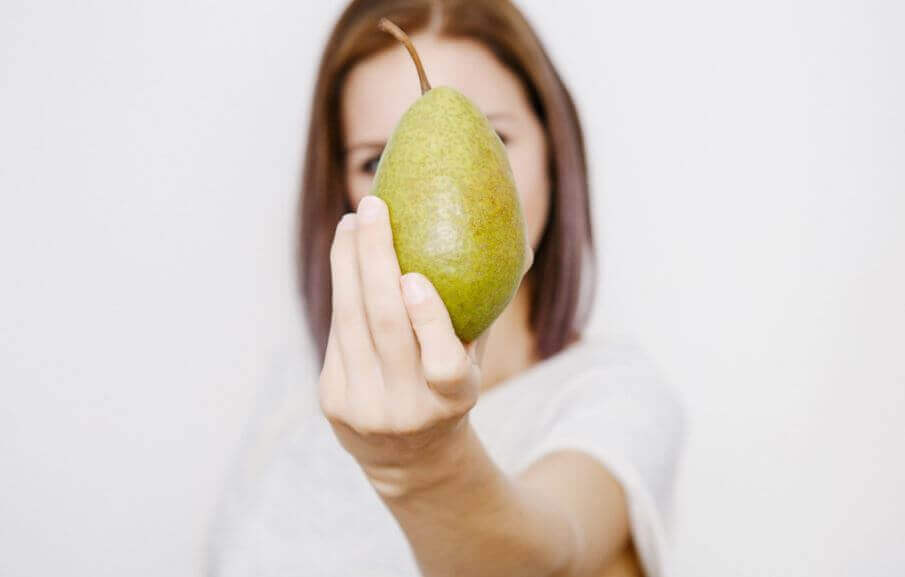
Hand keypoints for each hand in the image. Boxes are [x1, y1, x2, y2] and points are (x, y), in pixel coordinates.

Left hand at [319, 195, 501, 497]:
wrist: (406, 457)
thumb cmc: (449, 385)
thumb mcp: (476, 359)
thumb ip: (489, 306)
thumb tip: (522, 243)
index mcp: (453, 400)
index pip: (443, 366)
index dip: (428, 323)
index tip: (415, 277)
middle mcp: (406, 409)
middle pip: (383, 327)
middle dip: (374, 260)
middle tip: (372, 207)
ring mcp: (365, 406)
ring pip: (349, 322)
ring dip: (346, 263)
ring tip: (354, 220)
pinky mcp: (333, 400)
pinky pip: (337, 331)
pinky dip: (341, 286)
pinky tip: (345, 252)